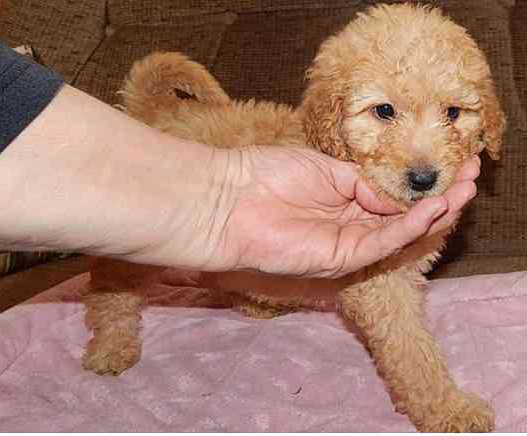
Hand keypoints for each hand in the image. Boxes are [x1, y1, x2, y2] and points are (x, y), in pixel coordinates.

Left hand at [216, 146, 478, 277]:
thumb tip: (394, 191)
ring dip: (433, 213)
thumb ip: (363, 182)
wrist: (229, 198)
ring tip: (463, 190)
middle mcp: (348, 224)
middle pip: (402, 216)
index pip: (392, 197)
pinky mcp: (340, 258)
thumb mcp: (327, 168)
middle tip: (471, 176)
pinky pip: (382, 243)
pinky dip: (408, 226)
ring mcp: (345, 244)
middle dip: (437, 198)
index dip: (420, 183)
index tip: (451, 162)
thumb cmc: (267, 176)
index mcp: (344, 201)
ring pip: (398, 233)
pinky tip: (431, 207)